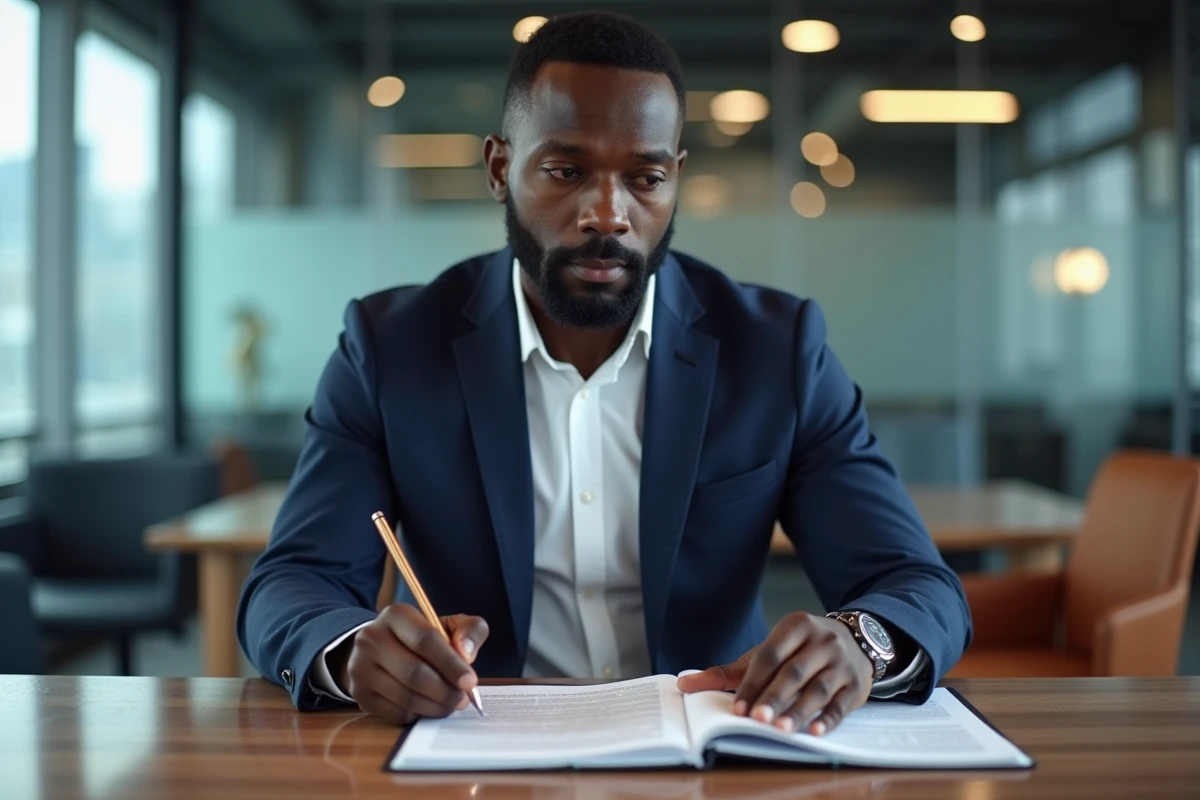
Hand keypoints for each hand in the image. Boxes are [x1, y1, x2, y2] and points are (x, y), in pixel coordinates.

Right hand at [330, 603, 488, 724]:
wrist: (381, 650)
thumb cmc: (422, 638)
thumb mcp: (448, 625)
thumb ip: (469, 630)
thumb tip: (467, 653)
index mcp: (396, 615)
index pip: (425, 640)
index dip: (451, 664)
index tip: (470, 681)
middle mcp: (372, 638)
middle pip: (414, 673)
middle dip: (445, 691)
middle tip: (463, 699)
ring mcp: (361, 667)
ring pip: (406, 697)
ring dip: (435, 706)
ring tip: (451, 705)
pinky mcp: (360, 694)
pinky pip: (395, 712)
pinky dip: (418, 714)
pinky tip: (429, 707)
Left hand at [677, 611, 872, 735]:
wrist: (854, 640)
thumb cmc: (799, 651)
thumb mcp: (767, 652)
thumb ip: (730, 672)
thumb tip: (685, 684)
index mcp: (796, 626)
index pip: (770, 655)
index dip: (753, 682)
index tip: (738, 708)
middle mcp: (822, 640)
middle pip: (794, 672)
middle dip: (774, 697)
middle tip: (757, 719)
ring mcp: (842, 662)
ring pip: (818, 688)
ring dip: (799, 710)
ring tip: (781, 728)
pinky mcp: (857, 684)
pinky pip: (841, 703)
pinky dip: (828, 719)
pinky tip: (814, 732)